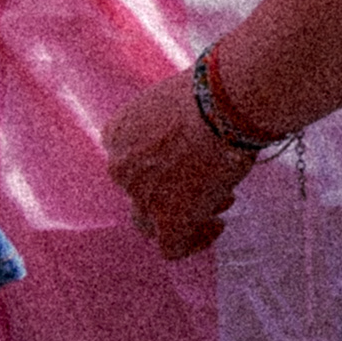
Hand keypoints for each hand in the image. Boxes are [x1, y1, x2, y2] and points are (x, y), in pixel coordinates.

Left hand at [103, 76, 252, 259]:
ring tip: (221, 200)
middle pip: (139, 190)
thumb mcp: (178, 102)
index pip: (130, 159)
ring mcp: (141, 196)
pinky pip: (172, 247)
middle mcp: (120, 167)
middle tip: (207, 179)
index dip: (162, 162)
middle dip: (172, 189)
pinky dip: (194, 241)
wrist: (224, 106)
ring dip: (182, 214)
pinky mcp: (168, 220)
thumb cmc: (212, 94)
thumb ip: (173, 126)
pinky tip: (217, 226)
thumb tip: (196, 137)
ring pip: (149, 222)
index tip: (191, 157)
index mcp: (117, 134)